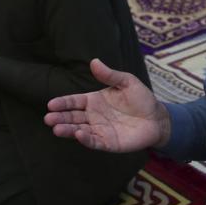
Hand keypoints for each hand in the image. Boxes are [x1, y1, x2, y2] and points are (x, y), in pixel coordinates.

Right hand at [44, 58, 168, 151]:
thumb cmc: (141, 98)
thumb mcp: (126, 82)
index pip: (74, 102)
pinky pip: (94, 142)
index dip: (63, 103)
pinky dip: (86, 139)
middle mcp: (93, 116)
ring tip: (56, 129)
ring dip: (68, 130)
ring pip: (79, 130)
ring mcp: (100, 130)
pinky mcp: (108, 143)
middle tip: (48, 118)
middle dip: (60, 118)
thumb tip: (94, 61)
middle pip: (73, 117)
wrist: (157, 118)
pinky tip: (79, 135)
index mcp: (94, 101)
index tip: (51, 104)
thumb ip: (110, 75)